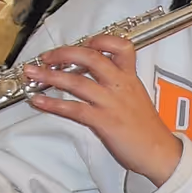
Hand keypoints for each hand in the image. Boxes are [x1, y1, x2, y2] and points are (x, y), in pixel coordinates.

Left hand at [23, 36, 181, 185]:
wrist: (159, 152)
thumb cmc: (146, 128)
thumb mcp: (136, 96)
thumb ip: (118, 84)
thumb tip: (93, 77)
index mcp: (130, 77)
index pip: (121, 46)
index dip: (101, 40)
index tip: (85, 42)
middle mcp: (120, 85)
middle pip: (91, 57)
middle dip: (64, 53)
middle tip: (46, 56)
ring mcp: (110, 102)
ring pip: (77, 81)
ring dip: (50, 76)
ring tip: (32, 73)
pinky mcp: (103, 121)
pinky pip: (74, 109)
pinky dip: (53, 104)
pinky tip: (38, 101)